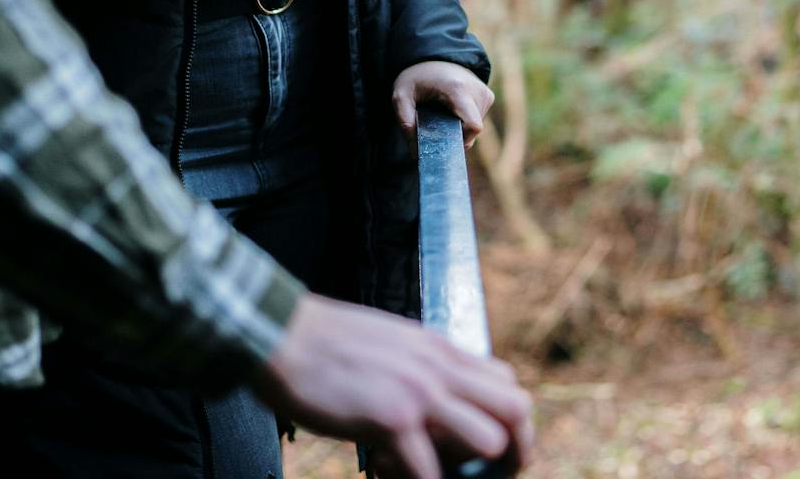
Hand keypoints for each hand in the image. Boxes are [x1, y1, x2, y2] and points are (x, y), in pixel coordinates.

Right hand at [254, 294, 533, 478]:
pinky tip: (385, 473)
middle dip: (516, 452)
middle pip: (517, 410)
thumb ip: (422, 370)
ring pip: (490, 441)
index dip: (507, 423)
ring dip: (467, 471)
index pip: (506, 382)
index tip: (489, 450)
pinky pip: (429, 473)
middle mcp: (440, 368)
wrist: (282, 334)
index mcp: (440, 349)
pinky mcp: (391, 418)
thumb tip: (438, 409)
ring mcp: (419, 393)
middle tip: (489, 477)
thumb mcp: (392, 345)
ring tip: (433, 474)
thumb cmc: (327, 345)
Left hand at [393, 61, 493, 148]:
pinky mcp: (488, 96)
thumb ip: (404, 122)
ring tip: (442, 114)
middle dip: (454, 135)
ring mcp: (486, 94)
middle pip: (471, 131)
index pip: (473, 126)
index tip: (443, 140)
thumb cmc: (417, 75)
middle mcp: (477, 91)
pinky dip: (464, 121)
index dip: (460, 140)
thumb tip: (416, 153)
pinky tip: (451, 110)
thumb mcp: (401, 95)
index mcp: (458, 90)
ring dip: (458, 128)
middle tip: (435, 126)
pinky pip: (477, 119)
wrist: (434, 54)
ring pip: (475, 127)